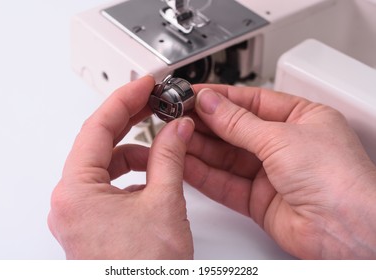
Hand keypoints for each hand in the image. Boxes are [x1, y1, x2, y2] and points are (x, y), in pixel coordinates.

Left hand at [48, 76, 194, 258]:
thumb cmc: (145, 270)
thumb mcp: (164, 203)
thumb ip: (170, 157)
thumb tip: (177, 129)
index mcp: (76, 191)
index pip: (97, 127)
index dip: (124, 100)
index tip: (143, 84)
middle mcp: (70, 201)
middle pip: (99, 143)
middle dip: (129, 121)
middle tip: (153, 102)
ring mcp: (79, 212)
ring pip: (105, 164)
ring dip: (133, 150)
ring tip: (163, 146)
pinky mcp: (92, 221)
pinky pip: (108, 184)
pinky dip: (131, 173)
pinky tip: (152, 174)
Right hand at [185, 85, 375, 258]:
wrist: (347, 230)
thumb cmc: (338, 179)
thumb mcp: (281, 137)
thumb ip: (239, 123)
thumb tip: (211, 104)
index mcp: (300, 119)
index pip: (251, 102)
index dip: (220, 98)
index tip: (193, 94)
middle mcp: (285, 146)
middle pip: (235, 129)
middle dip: (205, 122)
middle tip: (178, 114)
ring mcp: (270, 174)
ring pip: (226, 157)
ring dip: (199, 147)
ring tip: (175, 136)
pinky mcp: (258, 200)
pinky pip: (224, 183)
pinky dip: (203, 174)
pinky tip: (186, 163)